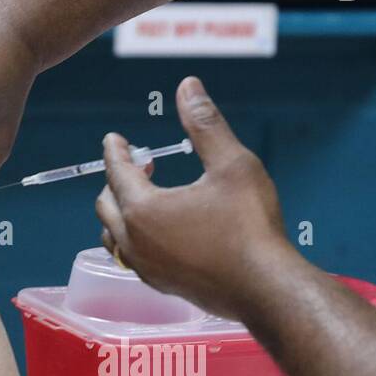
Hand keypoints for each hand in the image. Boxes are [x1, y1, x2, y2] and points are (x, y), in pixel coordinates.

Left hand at [95, 76, 293, 319]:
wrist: (268, 289)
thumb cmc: (251, 226)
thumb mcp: (231, 165)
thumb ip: (205, 124)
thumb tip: (188, 86)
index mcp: (142, 210)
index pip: (116, 172)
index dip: (115, 151)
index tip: (115, 139)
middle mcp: (134, 241)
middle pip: (107, 204)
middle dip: (118, 179)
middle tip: (143, 162)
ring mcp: (145, 267)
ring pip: (114, 235)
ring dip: (122, 211)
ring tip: (148, 196)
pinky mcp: (160, 285)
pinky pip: (132, 256)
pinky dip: (134, 236)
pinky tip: (161, 230)